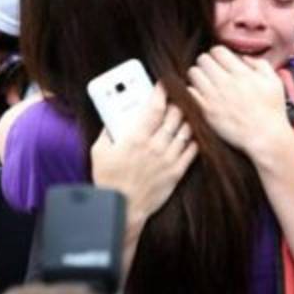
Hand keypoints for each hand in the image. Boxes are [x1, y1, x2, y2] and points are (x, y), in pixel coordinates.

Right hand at [90, 83, 196, 223]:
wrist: (122, 209)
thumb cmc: (108, 180)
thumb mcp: (99, 151)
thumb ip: (107, 131)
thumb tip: (113, 115)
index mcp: (136, 138)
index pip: (155, 107)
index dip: (161, 91)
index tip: (163, 83)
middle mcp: (155, 146)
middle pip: (175, 114)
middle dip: (176, 101)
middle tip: (176, 96)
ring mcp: (168, 159)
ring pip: (186, 129)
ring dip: (187, 117)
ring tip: (185, 111)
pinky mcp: (177, 172)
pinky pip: (192, 149)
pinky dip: (193, 138)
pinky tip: (190, 133)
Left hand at [188, 46, 291, 160]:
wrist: (265, 136)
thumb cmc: (272, 110)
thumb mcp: (274, 81)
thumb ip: (260, 64)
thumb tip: (244, 58)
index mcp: (241, 73)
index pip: (217, 51)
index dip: (218, 53)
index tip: (221, 60)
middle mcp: (225, 82)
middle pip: (202, 59)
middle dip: (207, 61)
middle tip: (212, 69)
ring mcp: (214, 97)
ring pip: (193, 73)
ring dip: (199, 74)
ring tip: (206, 81)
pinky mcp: (206, 111)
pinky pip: (190, 92)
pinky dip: (194, 90)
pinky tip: (203, 94)